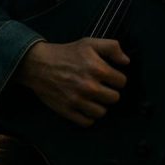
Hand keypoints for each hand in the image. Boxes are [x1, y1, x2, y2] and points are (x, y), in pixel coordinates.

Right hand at [14, 38, 129, 126]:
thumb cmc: (66, 53)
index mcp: (97, 69)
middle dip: (110, 92)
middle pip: (114, 98)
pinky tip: (85, 106)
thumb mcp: (90, 42)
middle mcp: (89, 86)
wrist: (39, 64)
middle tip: (101, 87)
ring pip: (102, 112)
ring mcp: (78, 100)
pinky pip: (87, 122)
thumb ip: (112, 47)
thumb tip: (126, 61)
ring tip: (93, 97)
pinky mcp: (67, 111)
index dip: (117, 78)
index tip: (109, 77)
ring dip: (99, 105)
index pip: (121, 82)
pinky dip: (88, 116)